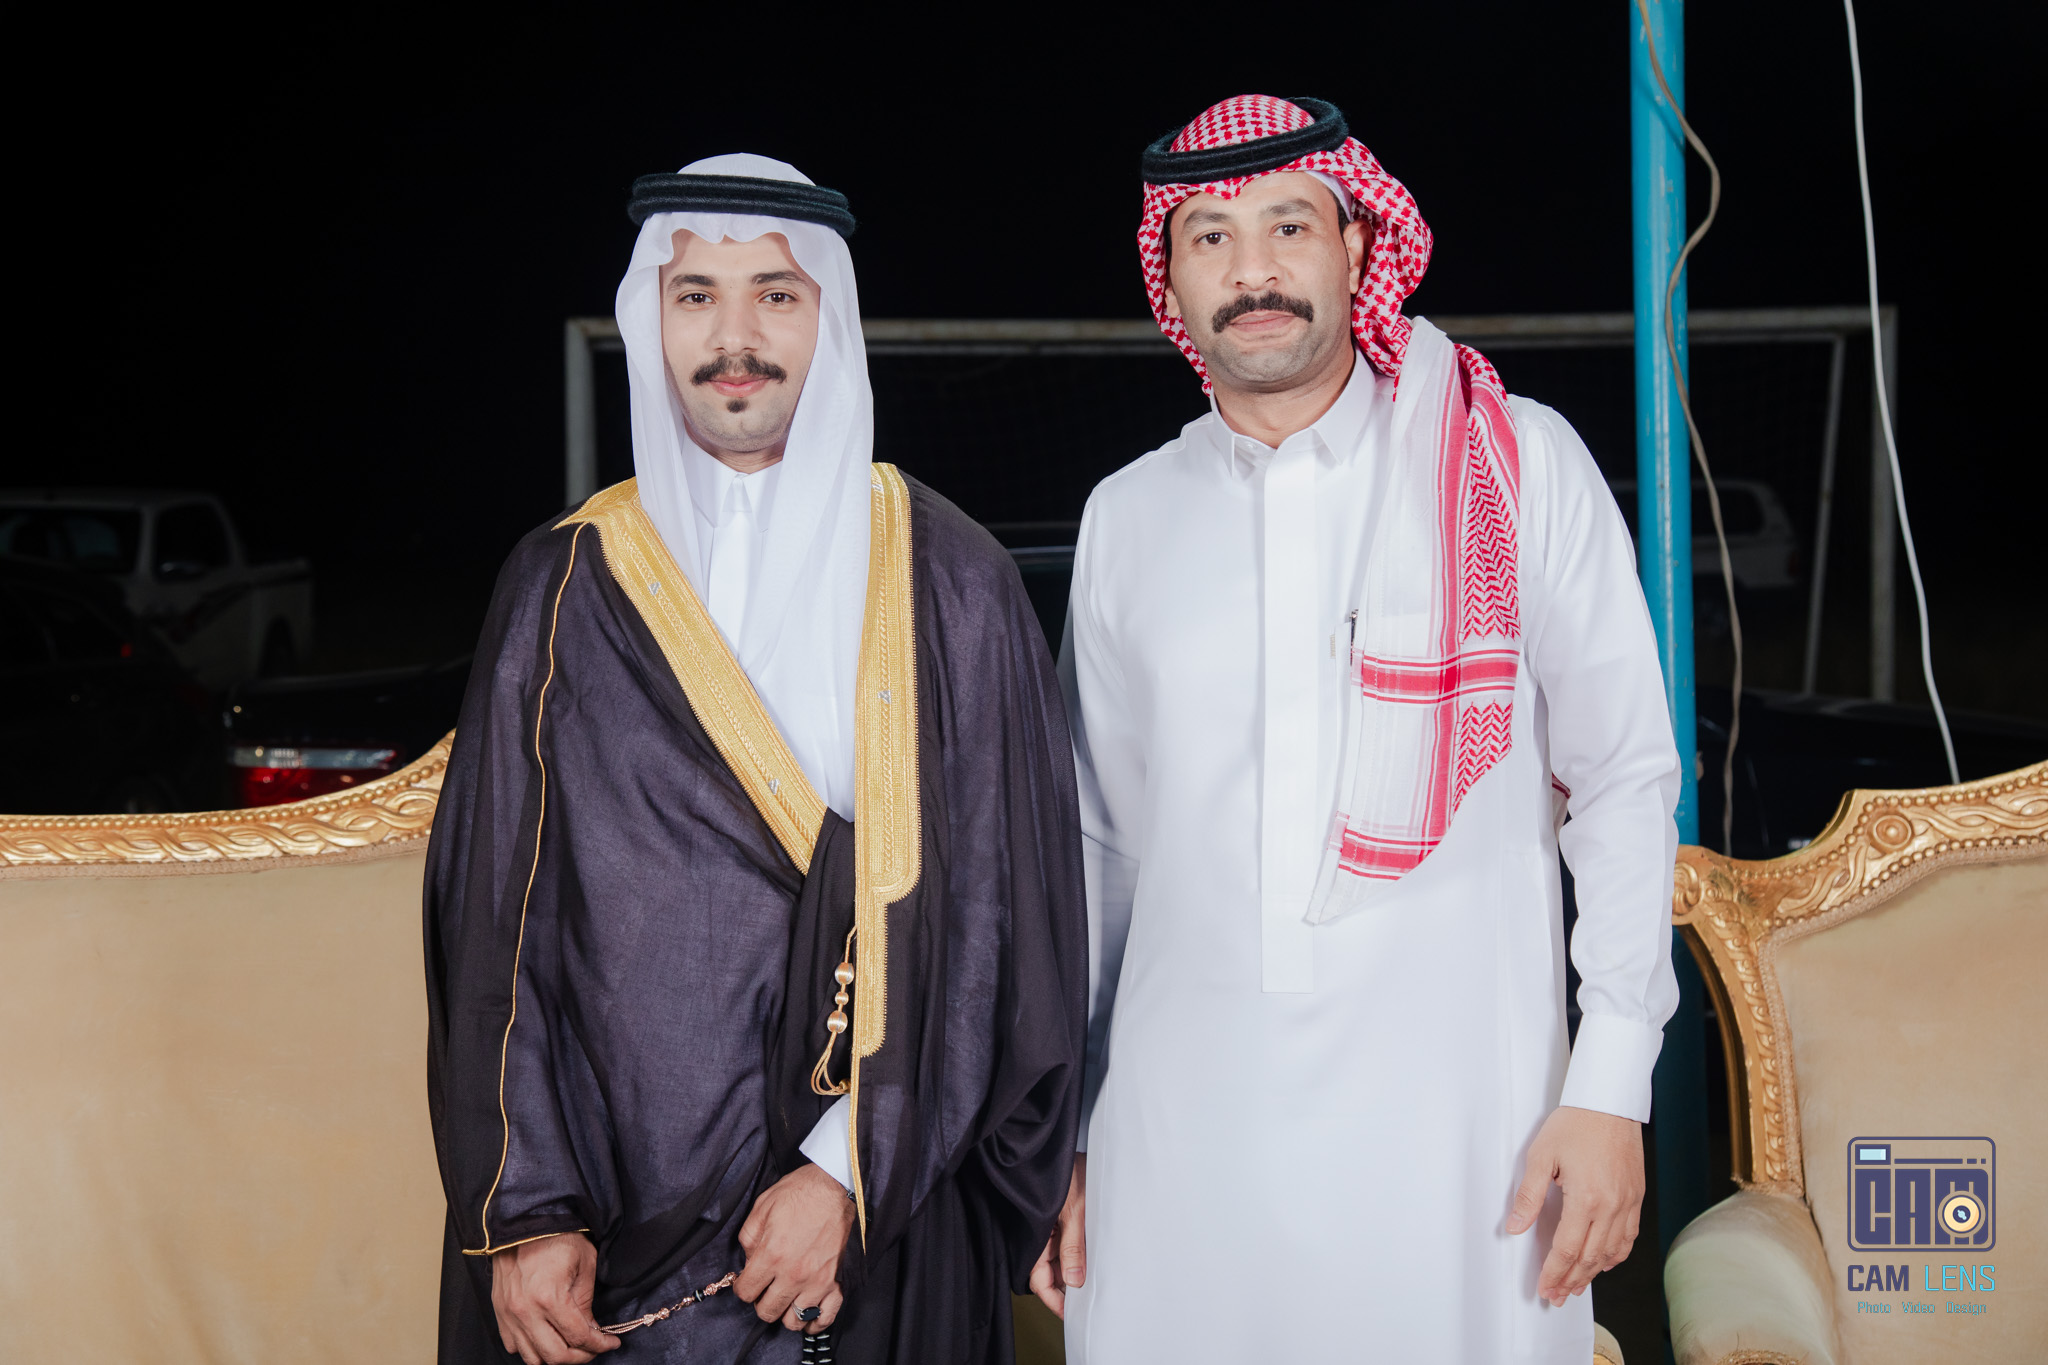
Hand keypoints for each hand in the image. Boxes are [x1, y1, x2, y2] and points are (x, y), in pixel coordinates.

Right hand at [490, 1233, 619, 1363]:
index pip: (578, 1337)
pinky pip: (514, 1346)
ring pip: (532, 1358)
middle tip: (593, 1348)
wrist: (525, 1223)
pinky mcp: (500, 1313)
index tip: (611, 1343)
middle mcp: (525, 1312)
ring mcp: (509, 1315)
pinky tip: (546, 1337)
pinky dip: (531, 1348)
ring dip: (555, 1357)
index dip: (599, 1344)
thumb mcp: (585, 1265)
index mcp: (549, 1298)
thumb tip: (591, 1330)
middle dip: (580, 1357)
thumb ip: (586, 1303)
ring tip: (571, 1345)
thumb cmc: (558, 1238)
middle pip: (555, 1356)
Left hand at [734, 1163, 855, 1333]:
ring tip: (787, 1297)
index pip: (746, 1292)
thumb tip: (748, 1263)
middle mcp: (793, 1274)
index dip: (743, 1287)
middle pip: (767, 1311)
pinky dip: (813, 1322)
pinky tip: (807, 1313)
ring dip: (786, 1311)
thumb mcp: (763, 1206)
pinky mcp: (838, 1283)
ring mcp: (818, 1282)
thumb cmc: (801, 1192)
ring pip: (793, 1320)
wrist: (839, 1186)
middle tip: (767, 1288)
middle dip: (761, 1301)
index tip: (748, 1281)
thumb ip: (748, 1238)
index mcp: (771, 1255)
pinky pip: (824, 1318)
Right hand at [1028, 1153, 1086, 1318]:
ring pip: (1061, 1260)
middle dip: (1066, 1289)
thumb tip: (1074, 1282)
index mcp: (1037, 1235)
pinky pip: (1070, 1244)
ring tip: (1097, 1284)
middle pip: (1050, 1273)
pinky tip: (1097, 1260)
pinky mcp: (1065, 1217)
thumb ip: (1073, 1247)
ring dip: (1076, 1271)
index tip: (1071, 1314)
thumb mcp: (1075, 1211)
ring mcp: (1053, 1227)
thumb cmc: (1068, 1173)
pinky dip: (1081, 1255)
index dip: (1054, 1299)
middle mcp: (1042, 1234)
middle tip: (1088, 1304)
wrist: (1064, 1148)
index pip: (1039, 1279)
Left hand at [1507, 1106, 1644, 1306]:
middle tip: (1557, 1296)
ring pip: (1612, 1251)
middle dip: (1571, 1280)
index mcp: (1586, 1199)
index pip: (1567, 1249)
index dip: (1554, 1272)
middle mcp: (1612, 1206)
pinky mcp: (1637, 1196)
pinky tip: (1604, 1261)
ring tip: (1576, 1286)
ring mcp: (1628, 1203)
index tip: (1545, 1288)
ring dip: (1593, 1273)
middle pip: (1590, 1257)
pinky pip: (1629, 1236)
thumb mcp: (1541, 1157)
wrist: (1608, 1102)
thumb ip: (1528, 1196)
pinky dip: (1616, 1254)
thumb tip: (1514, 1228)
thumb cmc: (1574, 1124)